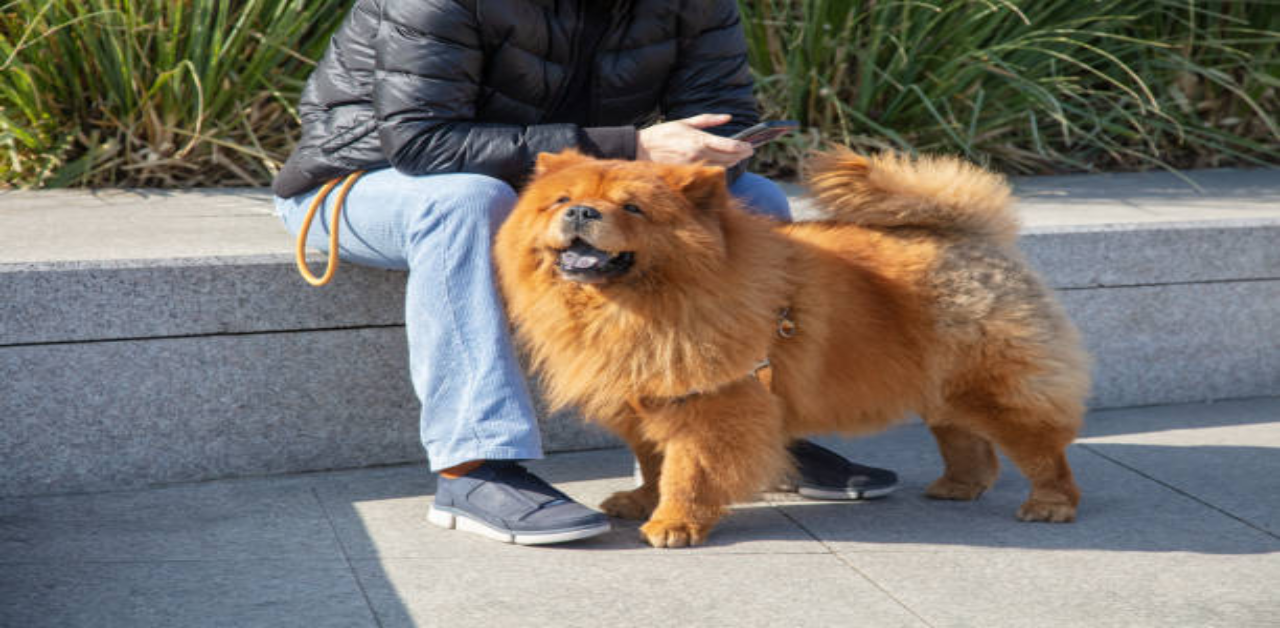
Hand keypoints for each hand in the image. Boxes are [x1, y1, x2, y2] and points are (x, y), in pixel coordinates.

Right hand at [636, 114, 752, 166]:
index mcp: (699, 140)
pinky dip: (718, 169)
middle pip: (729, 159)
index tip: (751, 147)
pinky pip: (709, 173)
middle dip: (741, 155)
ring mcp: (694, 167)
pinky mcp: (689, 174)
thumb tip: (728, 118)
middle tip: (748, 151)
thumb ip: (709, 120)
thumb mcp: (686, 122)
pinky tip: (721, 164)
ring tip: (737, 156)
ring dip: (731, 163)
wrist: (642, 149)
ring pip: (721, 168)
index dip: (744, 148)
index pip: (730, 146)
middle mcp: (699, 155)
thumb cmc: (663, 134)